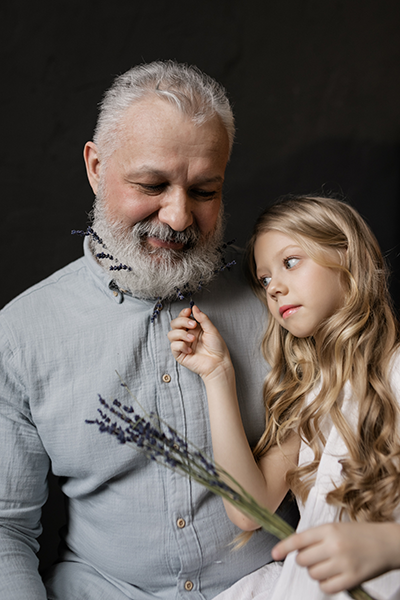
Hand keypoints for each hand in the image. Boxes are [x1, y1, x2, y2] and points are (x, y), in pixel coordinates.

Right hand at [168, 305, 231, 380]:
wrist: (218, 363)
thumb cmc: (217, 348)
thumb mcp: (212, 330)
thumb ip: (202, 318)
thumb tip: (194, 307)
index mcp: (194, 329)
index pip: (182, 318)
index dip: (183, 313)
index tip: (188, 311)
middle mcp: (186, 335)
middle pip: (174, 324)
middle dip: (182, 322)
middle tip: (193, 325)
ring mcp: (182, 345)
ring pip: (171, 334)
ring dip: (181, 334)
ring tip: (193, 339)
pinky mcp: (180, 355)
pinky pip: (173, 346)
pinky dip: (181, 346)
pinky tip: (190, 350)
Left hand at [271, 521, 399, 593]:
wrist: (386, 543)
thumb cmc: (359, 534)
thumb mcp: (336, 528)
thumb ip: (316, 537)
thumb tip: (295, 549)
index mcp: (328, 530)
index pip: (298, 539)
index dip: (284, 548)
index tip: (274, 554)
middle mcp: (333, 545)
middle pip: (303, 560)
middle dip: (305, 561)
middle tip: (316, 557)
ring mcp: (342, 563)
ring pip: (313, 574)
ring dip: (316, 572)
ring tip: (328, 565)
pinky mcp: (351, 579)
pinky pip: (326, 587)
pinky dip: (326, 584)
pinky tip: (333, 576)